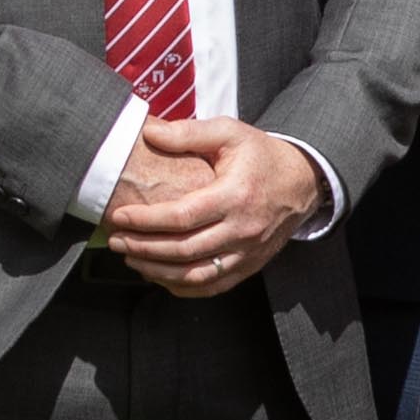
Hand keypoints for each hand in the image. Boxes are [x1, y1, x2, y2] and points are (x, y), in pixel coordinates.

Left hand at [103, 116, 327, 294]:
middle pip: (184, 250)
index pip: (183, 216)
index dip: (146, 220)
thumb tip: (149, 133)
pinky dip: (181, 287)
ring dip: (157, 271)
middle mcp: (244, 229)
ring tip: (131, 258)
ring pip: (195, 275)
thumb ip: (189, 133)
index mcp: (236, 195)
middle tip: (116, 240)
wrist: (303, 181)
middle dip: (143, 248)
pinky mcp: (249, 266)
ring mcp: (248, 252)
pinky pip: (212, 286)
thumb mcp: (230, 133)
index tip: (119, 216)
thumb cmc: (261, 156)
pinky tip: (159, 275)